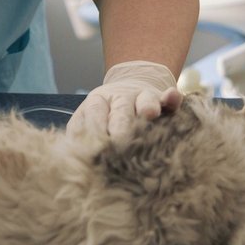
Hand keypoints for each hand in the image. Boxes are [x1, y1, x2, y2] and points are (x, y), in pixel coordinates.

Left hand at [68, 60, 182, 140]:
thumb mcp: (87, 120)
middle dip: (120, 126)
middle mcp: (120, 98)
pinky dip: (171, 98)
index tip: (95, 147)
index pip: (94, 113)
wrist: (129, 89)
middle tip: (119, 142)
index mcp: (97, 103)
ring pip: (145, 100)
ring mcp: (143, 97)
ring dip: (146, 106)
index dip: (95, 129)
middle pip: (120, 110)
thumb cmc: (105, 115)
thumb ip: (79, 135)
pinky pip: (168, 98)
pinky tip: (172, 97)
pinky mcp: (163, 99)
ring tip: (149, 113)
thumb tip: (71, 156)